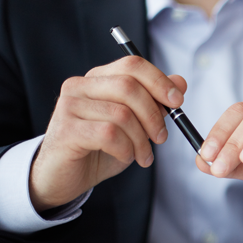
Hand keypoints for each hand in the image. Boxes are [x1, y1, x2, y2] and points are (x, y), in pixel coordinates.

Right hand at [29, 56, 186, 211]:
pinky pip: (109, 134)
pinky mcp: (66, 130)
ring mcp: (69, 106)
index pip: (132, 65)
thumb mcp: (134, 125)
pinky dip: (126, 149)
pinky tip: (125, 157)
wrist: (63, 178)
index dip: (159, 81)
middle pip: (129, 87)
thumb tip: (179, 82)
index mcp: (97, 79)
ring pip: (122, 114)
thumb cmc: (99, 149)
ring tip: (142, 155)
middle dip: (153, 115)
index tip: (177, 102)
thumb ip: (154, 102)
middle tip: (161, 138)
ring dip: (141, 140)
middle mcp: (80, 86)